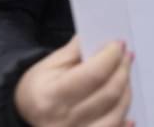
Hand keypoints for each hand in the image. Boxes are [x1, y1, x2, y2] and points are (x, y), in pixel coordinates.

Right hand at [14, 36, 133, 126]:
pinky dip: (125, 118)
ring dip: (126, 90)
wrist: (27, 114)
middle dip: (122, 70)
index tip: (118, 44)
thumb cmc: (40, 87)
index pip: (93, 75)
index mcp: (51, 97)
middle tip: (126, 55)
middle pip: (109, 93)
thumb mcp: (50, 64)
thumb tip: (101, 36)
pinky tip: (126, 105)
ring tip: (124, 74)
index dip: (110, 57)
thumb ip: (77, 49)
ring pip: (117, 113)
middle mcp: (64, 120)